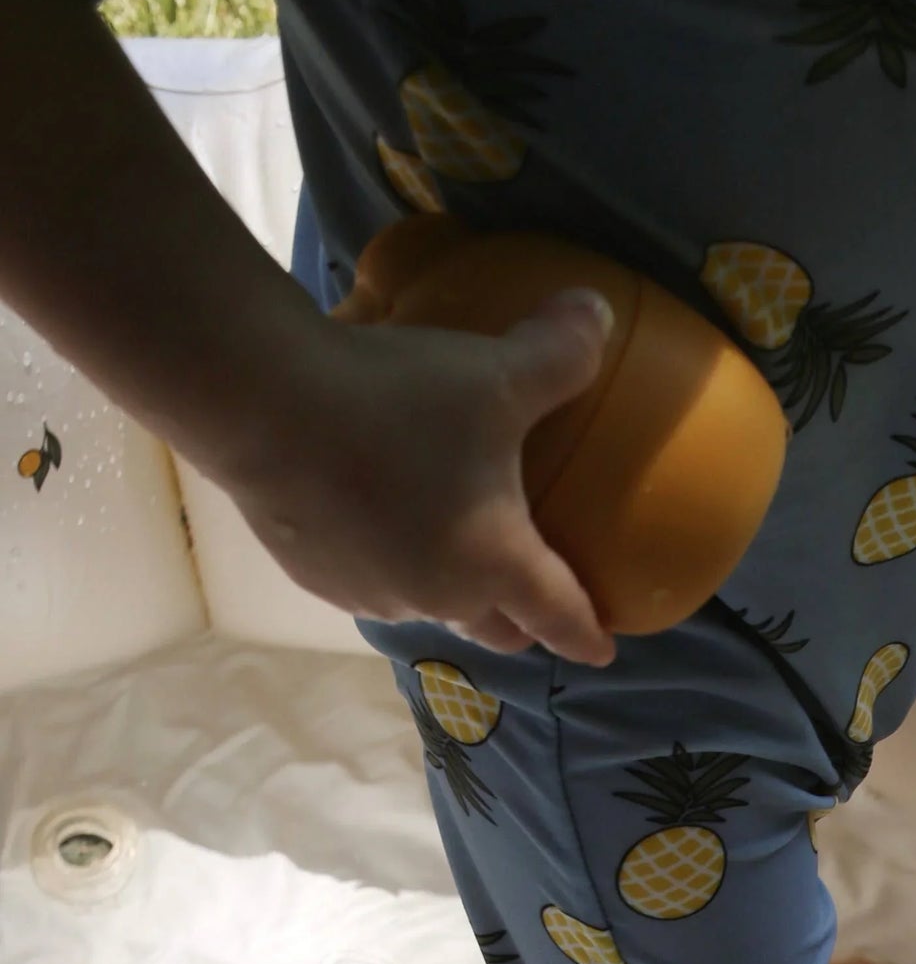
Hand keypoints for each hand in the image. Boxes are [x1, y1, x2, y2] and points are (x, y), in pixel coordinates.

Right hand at [213, 288, 618, 664]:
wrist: (264, 406)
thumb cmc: (399, 400)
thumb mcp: (496, 371)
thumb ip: (560, 351)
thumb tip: (600, 314)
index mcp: (496, 563)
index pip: (558, 617)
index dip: (587, 634)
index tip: (602, 650)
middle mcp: (440, 597)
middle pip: (494, 630)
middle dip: (517, 622)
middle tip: (527, 596)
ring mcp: (372, 593)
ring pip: (426, 606)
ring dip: (443, 586)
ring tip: (440, 540)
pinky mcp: (315, 578)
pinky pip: (367, 581)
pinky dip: (382, 560)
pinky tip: (370, 516)